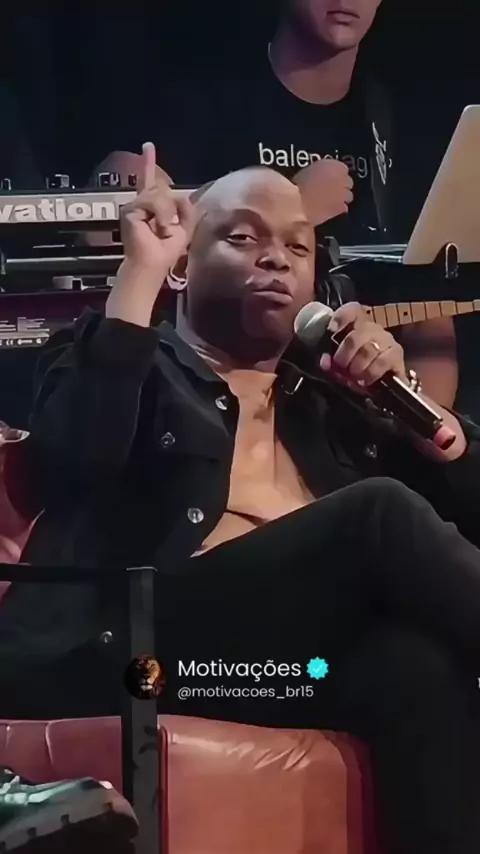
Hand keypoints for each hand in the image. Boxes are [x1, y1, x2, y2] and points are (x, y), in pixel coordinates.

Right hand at [119, 142, 194, 277]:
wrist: (152, 265)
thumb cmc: (165, 253)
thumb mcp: (183, 228)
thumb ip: (185, 209)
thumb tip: (182, 194)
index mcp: (150, 208)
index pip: (150, 182)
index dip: (149, 164)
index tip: (148, 147)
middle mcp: (139, 204)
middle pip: (161, 188)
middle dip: (170, 206)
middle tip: (165, 229)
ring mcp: (133, 207)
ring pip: (158, 193)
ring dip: (166, 213)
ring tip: (162, 230)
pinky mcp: (130, 210)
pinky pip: (153, 201)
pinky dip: (161, 215)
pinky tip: (157, 229)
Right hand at [293, 160, 353, 225]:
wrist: (297, 203)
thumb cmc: (297, 185)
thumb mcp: (308, 172)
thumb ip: (319, 173)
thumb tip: (320, 177)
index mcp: (333, 165)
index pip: (342, 169)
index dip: (336, 176)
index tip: (329, 179)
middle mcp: (342, 178)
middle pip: (348, 183)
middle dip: (340, 187)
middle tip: (329, 191)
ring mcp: (343, 194)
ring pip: (348, 196)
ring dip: (340, 199)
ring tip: (329, 203)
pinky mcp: (341, 208)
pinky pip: (343, 208)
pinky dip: (337, 210)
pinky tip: (328, 211)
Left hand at [320, 302, 405, 393]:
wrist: (381, 385)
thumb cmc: (356, 370)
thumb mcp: (340, 365)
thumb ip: (330, 361)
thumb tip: (325, 362)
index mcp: (357, 326)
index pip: (353, 310)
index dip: (341, 317)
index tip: (331, 329)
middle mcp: (373, 329)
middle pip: (358, 334)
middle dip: (345, 354)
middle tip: (340, 366)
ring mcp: (387, 340)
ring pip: (369, 349)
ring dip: (358, 366)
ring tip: (354, 376)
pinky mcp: (397, 354)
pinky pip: (383, 361)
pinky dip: (371, 373)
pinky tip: (365, 380)